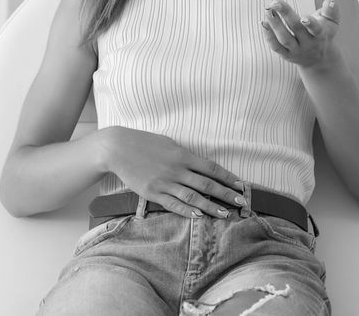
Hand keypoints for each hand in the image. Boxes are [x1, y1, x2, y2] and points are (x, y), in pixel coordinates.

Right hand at [102, 127, 244, 218]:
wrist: (118, 148)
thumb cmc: (145, 143)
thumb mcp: (170, 144)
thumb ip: (185, 155)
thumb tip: (200, 166)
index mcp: (183, 155)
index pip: (211, 168)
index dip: (228, 178)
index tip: (240, 186)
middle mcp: (177, 169)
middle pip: (206, 184)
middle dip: (226, 194)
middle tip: (241, 203)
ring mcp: (164, 182)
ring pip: (192, 197)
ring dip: (210, 206)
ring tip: (224, 214)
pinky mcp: (152, 193)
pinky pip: (172, 204)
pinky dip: (187, 211)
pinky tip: (198, 216)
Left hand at [261, 0, 339, 68]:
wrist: (319, 59)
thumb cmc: (324, 33)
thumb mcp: (332, 23)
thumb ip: (332, 11)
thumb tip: (329, 1)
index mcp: (321, 35)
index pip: (316, 30)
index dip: (310, 24)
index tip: (303, 18)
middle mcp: (309, 44)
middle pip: (296, 29)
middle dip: (286, 15)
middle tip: (275, 2)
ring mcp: (297, 51)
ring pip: (284, 39)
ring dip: (274, 25)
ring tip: (267, 10)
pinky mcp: (286, 55)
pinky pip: (276, 47)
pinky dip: (268, 35)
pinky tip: (263, 22)